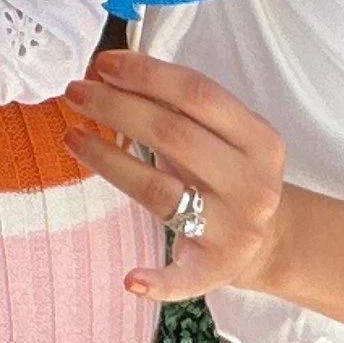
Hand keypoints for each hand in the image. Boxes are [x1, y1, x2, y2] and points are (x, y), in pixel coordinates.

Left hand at [64, 48, 292, 300]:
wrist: (271, 240)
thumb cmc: (231, 171)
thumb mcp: (226, 134)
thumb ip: (180, 105)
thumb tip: (110, 73)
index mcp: (260, 140)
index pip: (197, 94)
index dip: (146, 74)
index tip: (104, 63)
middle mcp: (252, 184)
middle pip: (173, 134)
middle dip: (117, 107)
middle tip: (75, 91)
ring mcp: (235, 230)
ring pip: (160, 190)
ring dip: (108, 160)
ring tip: (72, 136)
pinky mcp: (215, 269)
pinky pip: (183, 277)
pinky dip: (157, 280)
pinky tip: (129, 278)